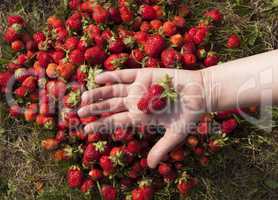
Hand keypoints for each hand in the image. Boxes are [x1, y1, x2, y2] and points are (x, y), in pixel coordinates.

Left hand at [78, 68, 205, 167]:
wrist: (200, 93)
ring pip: (113, 90)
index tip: (85, 129)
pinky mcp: (144, 75)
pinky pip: (124, 75)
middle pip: (110, 106)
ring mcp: (138, 88)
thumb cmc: (189, 115)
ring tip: (84, 97)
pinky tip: (98, 78)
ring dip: (98, 93)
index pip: (115, 122)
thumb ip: (161, 148)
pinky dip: (111, 76)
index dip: (101, 125)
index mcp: (140, 117)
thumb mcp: (175, 134)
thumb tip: (150, 166)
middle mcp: (135, 102)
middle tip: (79, 112)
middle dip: (94, 108)